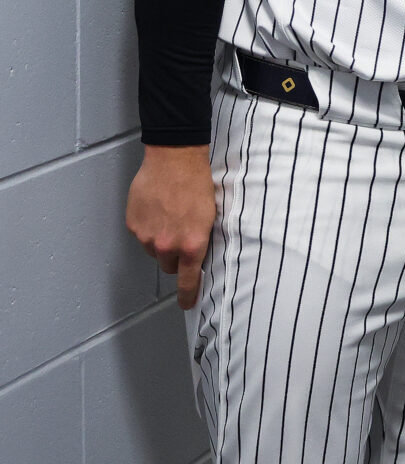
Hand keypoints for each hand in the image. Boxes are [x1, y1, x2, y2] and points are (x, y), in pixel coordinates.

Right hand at [126, 144, 216, 308]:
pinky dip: (149, 226)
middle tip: (181, 236)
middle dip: (175, 257)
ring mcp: (147, 236)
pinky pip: (142, 234)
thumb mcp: (211, 216)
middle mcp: (167, 245)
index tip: (187, 304)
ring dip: (161, 240)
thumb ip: (201, 239)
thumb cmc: (198, 183)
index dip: (187, 294)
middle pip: (168, 266)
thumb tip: (198, 255)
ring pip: (154, 250)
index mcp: (191, 244)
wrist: (174, 160)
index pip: (187, 280)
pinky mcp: (133, 224)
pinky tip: (158, 209)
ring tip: (171, 216)